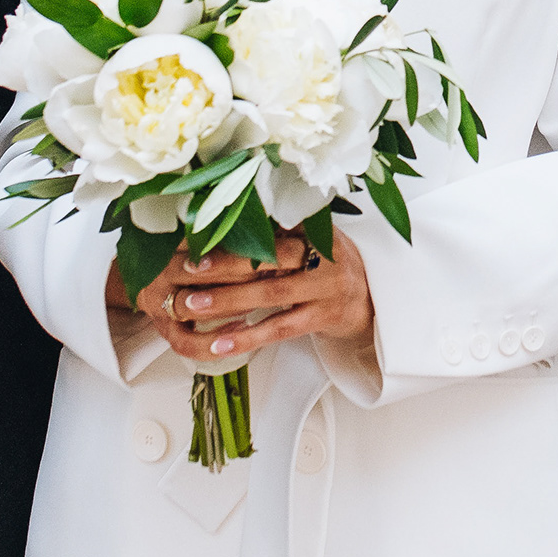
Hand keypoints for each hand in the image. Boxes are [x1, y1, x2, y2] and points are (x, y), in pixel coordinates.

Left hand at [147, 227, 372, 361]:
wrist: (372, 299)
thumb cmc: (329, 264)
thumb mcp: (314, 237)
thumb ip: (281, 227)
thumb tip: (228, 212)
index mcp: (316, 228)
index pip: (272, 225)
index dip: (235, 229)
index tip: (199, 233)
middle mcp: (323, 255)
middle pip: (268, 257)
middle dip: (224, 263)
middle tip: (186, 268)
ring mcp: (325, 288)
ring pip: (270, 295)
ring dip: (227, 301)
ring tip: (191, 305)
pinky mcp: (323, 318)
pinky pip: (280, 329)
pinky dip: (249, 337)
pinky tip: (220, 344)